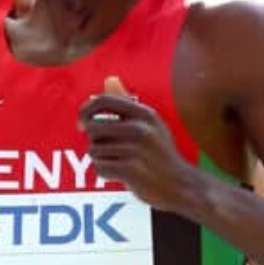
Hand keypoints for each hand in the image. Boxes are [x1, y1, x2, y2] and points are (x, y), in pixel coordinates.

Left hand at [79, 76, 197, 211]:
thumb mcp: (151, 124)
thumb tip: (109, 79)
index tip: (82, 124)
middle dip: (95, 141)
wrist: (181, 185)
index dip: (86, 110)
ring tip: (121, 164)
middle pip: (93, 127)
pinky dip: (105, 173)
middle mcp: (141, 128)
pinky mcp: (131, 169)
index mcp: (145, 114)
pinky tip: (121, 175)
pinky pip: (99, 167)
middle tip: (111, 151)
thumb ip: (127, 103)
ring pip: (94, 150)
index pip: (103, 101)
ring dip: (101, 159)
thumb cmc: (160, 155)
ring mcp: (136, 149)